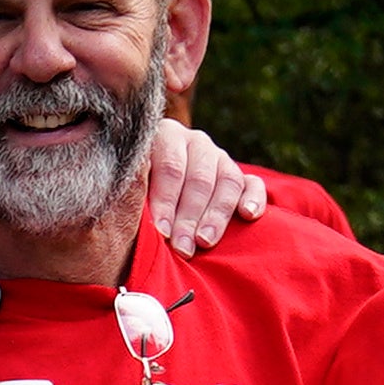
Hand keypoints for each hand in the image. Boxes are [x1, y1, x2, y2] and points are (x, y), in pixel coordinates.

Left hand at [145, 123, 256, 255]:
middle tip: (182, 248)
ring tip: (204, 242)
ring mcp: (219, 156)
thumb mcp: (130, 191)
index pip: (170, 168)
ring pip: (226, 181)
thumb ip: (132, 197)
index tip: (161, 232)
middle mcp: (194, 142)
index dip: (165, 202)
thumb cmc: (134, 197)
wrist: (158, 193)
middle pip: (198, 178)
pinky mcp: (240, 174)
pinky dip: (253, 199)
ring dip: (216, 215)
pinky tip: (248, 216)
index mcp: (164, 137)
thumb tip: (133, 223)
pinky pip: (252, 184)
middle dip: (189, 217)